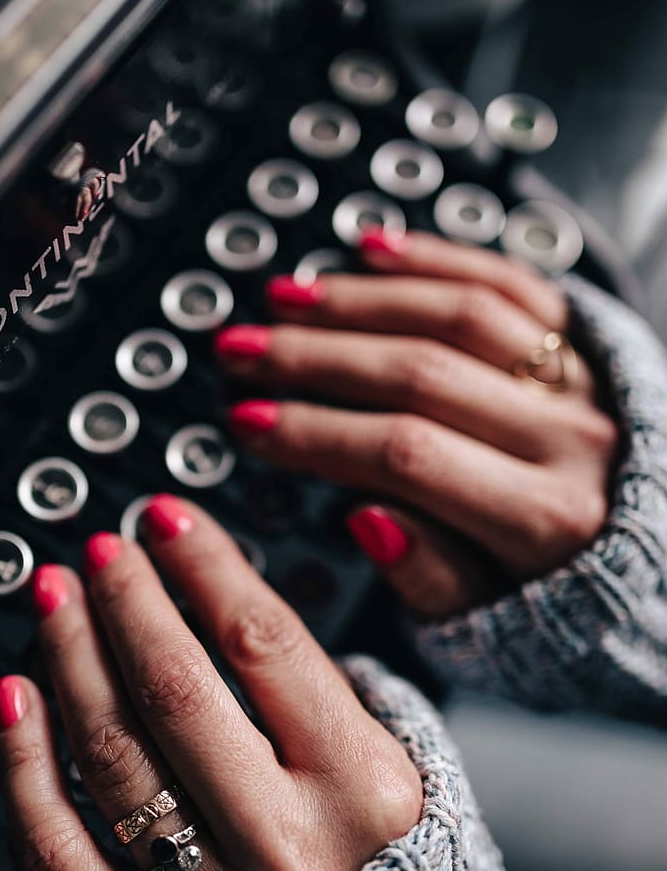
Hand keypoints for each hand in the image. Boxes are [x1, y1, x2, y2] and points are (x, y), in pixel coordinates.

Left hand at [0, 499, 421, 870]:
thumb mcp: (420, 790)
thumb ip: (350, 701)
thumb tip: (247, 612)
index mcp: (362, 793)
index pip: (262, 641)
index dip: (202, 564)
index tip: (168, 520)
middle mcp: (283, 844)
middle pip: (176, 685)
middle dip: (126, 597)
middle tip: (99, 548)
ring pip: (112, 751)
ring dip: (70, 655)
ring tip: (53, 595)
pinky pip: (57, 849)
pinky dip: (24, 766)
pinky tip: (13, 698)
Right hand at [215, 229, 618, 617]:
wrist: (653, 558)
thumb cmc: (558, 593)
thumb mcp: (491, 620)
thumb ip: (431, 578)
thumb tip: (367, 519)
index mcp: (546, 518)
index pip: (406, 455)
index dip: (316, 431)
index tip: (250, 422)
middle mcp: (570, 439)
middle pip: (422, 374)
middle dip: (316, 358)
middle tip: (243, 352)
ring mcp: (581, 381)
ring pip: (460, 315)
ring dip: (361, 300)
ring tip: (287, 299)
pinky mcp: (584, 341)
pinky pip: (510, 282)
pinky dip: (438, 259)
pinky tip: (374, 251)